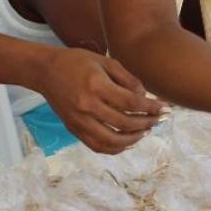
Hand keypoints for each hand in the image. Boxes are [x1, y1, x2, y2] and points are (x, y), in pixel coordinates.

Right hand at [34, 48, 166, 153]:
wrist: (46, 71)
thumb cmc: (77, 61)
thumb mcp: (105, 62)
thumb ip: (128, 79)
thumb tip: (145, 98)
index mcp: (97, 86)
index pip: (131, 103)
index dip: (151, 107)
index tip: (165, 108)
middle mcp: (88, 106)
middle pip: (125, 124)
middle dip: (147, 123)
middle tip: (158, 120)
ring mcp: (79, 121)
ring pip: (112, 141)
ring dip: (133, 139)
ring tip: (145, 131)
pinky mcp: (74, 129)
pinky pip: (97, 146)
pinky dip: (115, 148)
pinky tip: (127, 141)